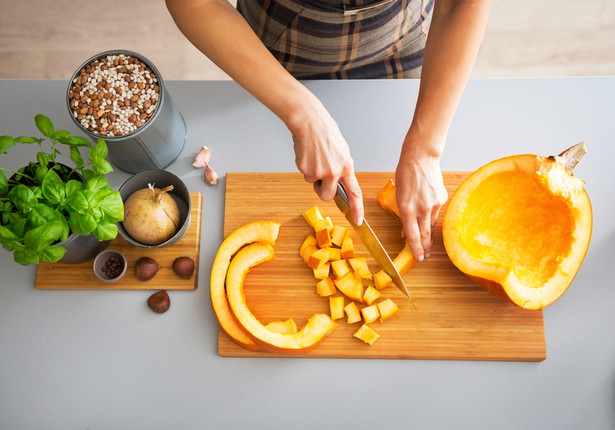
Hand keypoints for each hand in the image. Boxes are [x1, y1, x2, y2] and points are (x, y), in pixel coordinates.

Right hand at [290, 101, 363, 224]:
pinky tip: (308, 154)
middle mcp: (334, 172)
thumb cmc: (325, 133)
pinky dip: (305, 167)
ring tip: (315, 157)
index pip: (354, 193)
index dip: (357, 208)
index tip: (358, 220)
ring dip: (313, 176)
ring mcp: (319, 172)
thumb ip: (342, 168)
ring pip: (314, 184)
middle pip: (328, 196)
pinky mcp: (306, 169)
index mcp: (346, 167)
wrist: (310, 122)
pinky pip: (305, 175)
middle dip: (323, 191)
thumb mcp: (342, 151)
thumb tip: (339, 181)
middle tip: (320, 179)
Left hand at [395, 154, 447, 260]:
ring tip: (428, 245)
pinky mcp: (441, 199)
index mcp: (407, 209)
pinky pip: (436, 213)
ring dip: (429, 236)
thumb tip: (406, 230)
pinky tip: (429, 219)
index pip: (412, 235)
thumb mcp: (398, 196)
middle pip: (424, 234)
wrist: (421, 158)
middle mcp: (421, 209)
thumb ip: (404, 214)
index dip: (415, 249)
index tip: (418, 257)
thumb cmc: (405, 174)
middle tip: (425, 256)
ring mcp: (434, 204)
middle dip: (425, 248)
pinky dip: (431, 218)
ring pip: (431, 225)